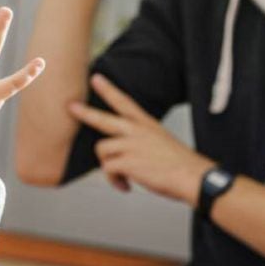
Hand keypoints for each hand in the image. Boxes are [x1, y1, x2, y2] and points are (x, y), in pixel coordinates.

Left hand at [68, 74, 211, 203]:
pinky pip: (108, 170)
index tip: (96, 79)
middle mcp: (137, 132)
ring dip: (109, 168)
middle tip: (71, 107)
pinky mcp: (127, 161)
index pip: (125, 102)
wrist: (192, 177)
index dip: (109, 90)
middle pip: (104, 119)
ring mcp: (131, 145)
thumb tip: (124, 155)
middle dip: (85, 113)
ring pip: (103, 151)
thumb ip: (141, 143)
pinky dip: (114, 181)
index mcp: (147, 125)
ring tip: (122, 177)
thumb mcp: (161, 143)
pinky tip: (126, 186)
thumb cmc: (179, 165)